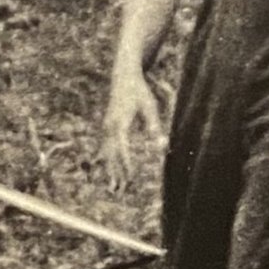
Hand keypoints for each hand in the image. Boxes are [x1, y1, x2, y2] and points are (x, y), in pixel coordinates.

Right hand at [102, 68, 164, 186]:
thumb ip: (154, 127)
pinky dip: (109, 162)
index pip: (122, 149)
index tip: (131, 178)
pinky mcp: (107, 128)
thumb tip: (162, 146)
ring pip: (106, 154)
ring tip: (114, 189)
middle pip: (110, 155)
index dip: (126, 164)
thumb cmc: (139, 91)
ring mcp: (106, 128)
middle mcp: (109, 127)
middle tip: (119, 191)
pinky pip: (106, 149)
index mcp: (119, 123)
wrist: (123, 77)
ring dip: (110, 171)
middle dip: (115, 173)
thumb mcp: (149, 107)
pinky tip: (111, 175)